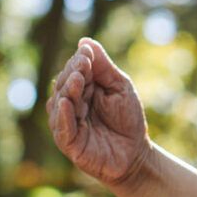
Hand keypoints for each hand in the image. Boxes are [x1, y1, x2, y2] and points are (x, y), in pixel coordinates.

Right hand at [46, 37, 150, 185]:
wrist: (136, 153)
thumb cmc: (128, 120)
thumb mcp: (120, 88)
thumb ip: (103, 67)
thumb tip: (85, 42)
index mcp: (81, 90)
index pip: (75, 72)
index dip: (79, 63)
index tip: (86, 54)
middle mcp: (70, 105)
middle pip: (64, 86)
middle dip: (72, 75)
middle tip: (81, 67)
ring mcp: (67, 124)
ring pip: (59, 104)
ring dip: (67, 91)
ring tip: (76, 80)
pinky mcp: (69, 143)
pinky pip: (62, 127)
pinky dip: (63, 115)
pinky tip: (67, 103)